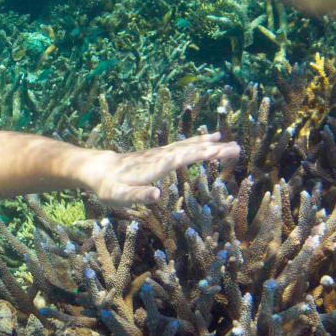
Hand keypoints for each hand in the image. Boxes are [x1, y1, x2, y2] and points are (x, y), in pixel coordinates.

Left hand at [76, 135, 240, 207]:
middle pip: (189, 150)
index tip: (220, 149)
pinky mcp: (161, 153)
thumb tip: (156, 195)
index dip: (200, 154)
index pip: (181, 158)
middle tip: (237, 147)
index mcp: (154, 167)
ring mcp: (161, 153)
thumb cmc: (107, 186)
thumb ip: (137, 195)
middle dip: (213, 148)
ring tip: (230, 142)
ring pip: (188, 146)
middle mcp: (160, 156)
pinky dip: (198, 141)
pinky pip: (184, 146)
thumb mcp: (118, 196)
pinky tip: (209, 138)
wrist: (97, 168)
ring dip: (209, 143)